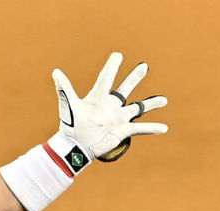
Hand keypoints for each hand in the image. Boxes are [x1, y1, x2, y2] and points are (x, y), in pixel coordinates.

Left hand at [52, 52, 167, 161]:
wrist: (76, 146)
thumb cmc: (71, 126)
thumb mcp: (69, 106)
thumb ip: (65, 89)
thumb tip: (55, 71)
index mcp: (98, 97)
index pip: (106, 78)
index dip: (112, 66)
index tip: (117, 55)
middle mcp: (110, 106)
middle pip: (125, 88)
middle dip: (135, 77)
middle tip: (144, 66)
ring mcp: (118, 118)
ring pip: (138, 108)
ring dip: (151, 103)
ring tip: (164, 100)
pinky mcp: (122, 130)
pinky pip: (140, 129)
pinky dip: (152, 128)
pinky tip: (164, 128)